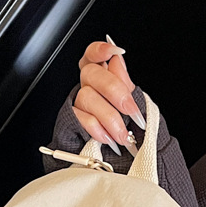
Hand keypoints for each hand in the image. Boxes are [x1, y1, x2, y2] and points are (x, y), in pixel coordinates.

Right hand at [73, 35, 145, 155]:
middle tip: (131, 110)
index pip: (93, 54)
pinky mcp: (72, 120)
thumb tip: (117, 59)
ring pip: (87, 97)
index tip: (114, 52)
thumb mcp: (133, 104)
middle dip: (115, 91)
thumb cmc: (126, 127)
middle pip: (92, 73)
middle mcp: (87, 85)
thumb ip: (125, 82)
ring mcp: (78, 102)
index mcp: (102, 76)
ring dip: (110, 118)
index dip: (100, 50)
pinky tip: (109, 137)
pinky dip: (99, 129)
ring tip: (123, 134)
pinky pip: (83, 118)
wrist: (118, 156)